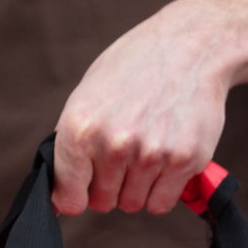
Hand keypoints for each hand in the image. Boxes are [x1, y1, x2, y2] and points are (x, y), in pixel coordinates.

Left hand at [52, 0, 233, 216]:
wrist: (191, 44)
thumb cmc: (134, 69)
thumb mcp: (86, 96)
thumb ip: (69, 146)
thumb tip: (56, 198)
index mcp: (80, 128)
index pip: (69, 198)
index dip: (75, 195)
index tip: (84, 186)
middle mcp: (114, 145)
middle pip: (103, 202)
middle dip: (109, 186)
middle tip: (124, 153)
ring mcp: (151, 154)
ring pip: (133, 203)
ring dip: (137, 186)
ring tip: (146, 147)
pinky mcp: (184, 160)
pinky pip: (161, 203)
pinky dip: (162, 189)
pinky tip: (165, 158)